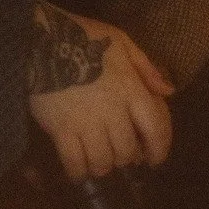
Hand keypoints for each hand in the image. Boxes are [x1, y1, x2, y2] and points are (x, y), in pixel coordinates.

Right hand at [26, 2, 172, 180]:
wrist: (39, 39)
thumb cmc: (83, 36)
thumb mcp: (120, 41)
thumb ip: (145, 67)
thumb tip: (168, 92)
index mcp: (131, 89)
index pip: (155, 128)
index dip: (159, 149)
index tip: (154, 159)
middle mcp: (112, 111)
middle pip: (126, 151)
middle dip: (125, 158)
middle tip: (118, 155)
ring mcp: (86, 122)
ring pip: (102, 161)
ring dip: (102, 166)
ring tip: (98, 162)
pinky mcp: (61, 129)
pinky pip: (74, 162)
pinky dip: (78, 171)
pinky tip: (77, 170)